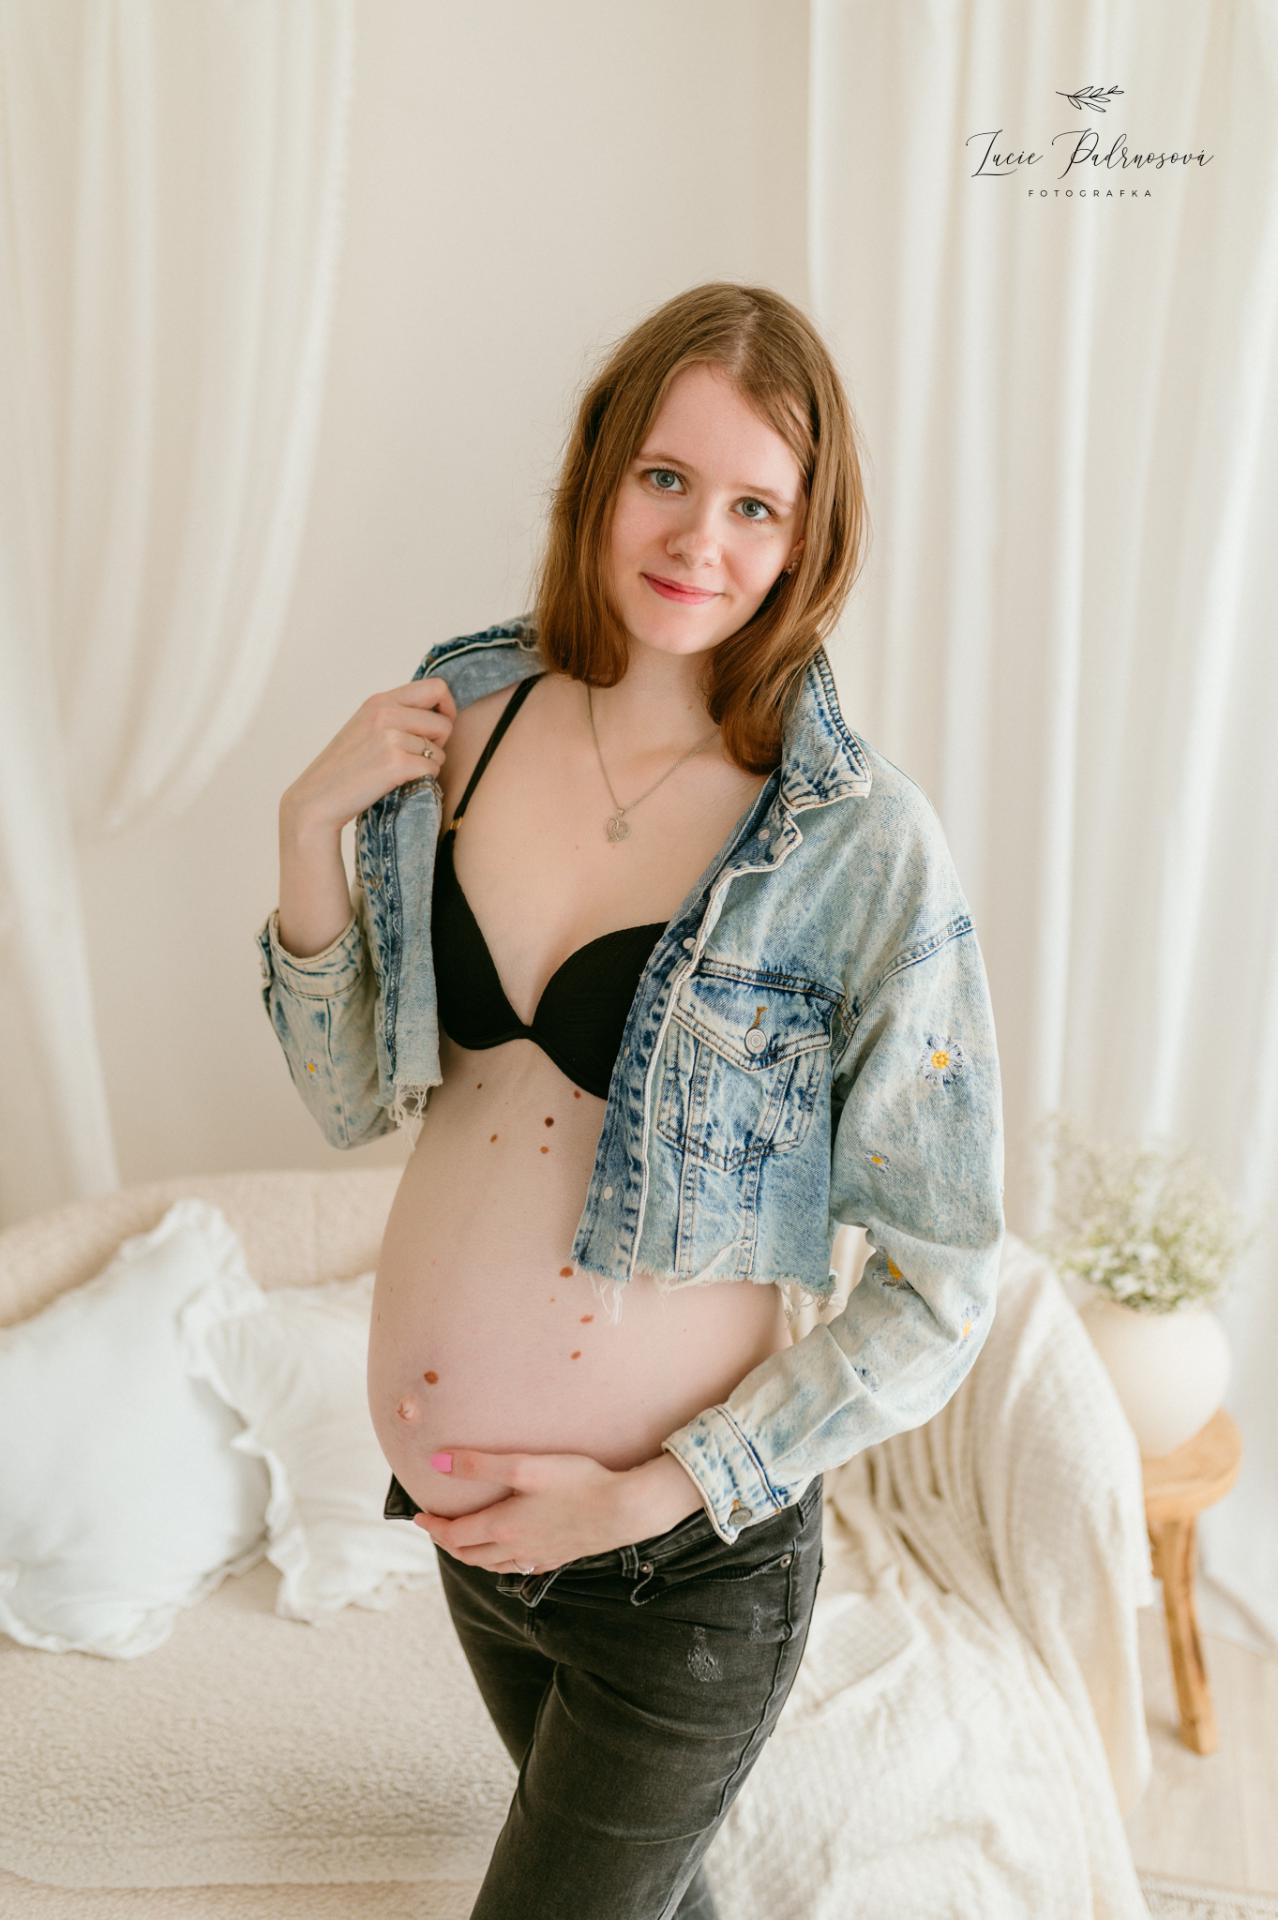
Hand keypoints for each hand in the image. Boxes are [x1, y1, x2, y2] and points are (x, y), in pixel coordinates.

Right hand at [282, 674, 457, 832]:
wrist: (317, 798)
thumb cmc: (344, 767)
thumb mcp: (367, 726)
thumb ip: (397, 714)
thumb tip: (440, 714)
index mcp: (380, 701)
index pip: (436, 687)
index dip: (446, 708)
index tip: (437, 727)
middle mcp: (386, 713)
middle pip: (444, 722)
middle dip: (439, 743)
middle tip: (415, 756)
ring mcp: (390, 737)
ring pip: (440, 750)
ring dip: (428, 764)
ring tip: (400, 771)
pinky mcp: (396, 763)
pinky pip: (433, 769)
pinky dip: (424, 780)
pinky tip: (401, 782)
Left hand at [412, 1448, 635, 1572]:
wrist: (624, 1509)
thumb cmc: (577, 1482)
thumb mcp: (524, 1466)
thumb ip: (478, 1464)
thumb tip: (436, 1463)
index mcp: (502, 1527)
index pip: (454, 1534)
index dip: (432, 1526)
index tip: (418, 1516)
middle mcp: (516, 1548)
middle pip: (469, 1554)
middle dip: (447, 1542)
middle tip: (434, 1528)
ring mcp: (538, 1556)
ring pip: (492, 1565)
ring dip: (471, 1554)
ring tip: (464, 1540)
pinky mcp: (559, 1557)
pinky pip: (519, 1567)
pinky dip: (501, 1562)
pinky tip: (509, 1553)